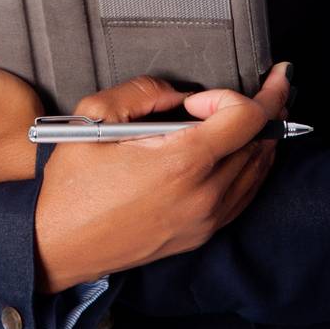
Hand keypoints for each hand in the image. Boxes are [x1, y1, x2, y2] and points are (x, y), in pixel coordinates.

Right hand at [33, 61, 293, 292]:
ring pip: (259, 169)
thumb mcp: (93, 118)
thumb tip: (178, 92)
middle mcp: (204, 195)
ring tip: (265, 109)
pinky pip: (245, 195)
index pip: (248, 118)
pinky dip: (253, 167)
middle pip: (262, 141)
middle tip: (273, 82)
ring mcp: (206, 219)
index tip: (201, 96)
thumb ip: (142, 90)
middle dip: (268, 106)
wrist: (56, 245)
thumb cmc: (72, 187)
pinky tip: (246, 150)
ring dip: (263, 136)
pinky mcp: (201, 234)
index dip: (236, 94)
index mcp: (182, 164)